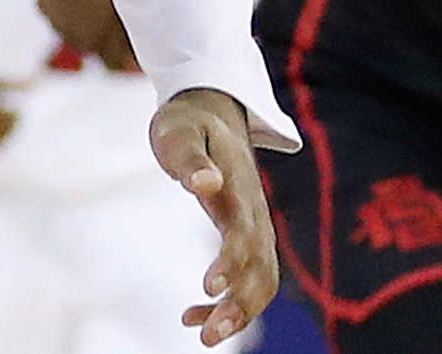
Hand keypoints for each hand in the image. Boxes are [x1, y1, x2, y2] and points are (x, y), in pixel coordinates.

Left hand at [150, 88, 277, 345]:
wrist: (212, 111)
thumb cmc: (189, 123)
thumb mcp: (180, 132)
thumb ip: (190, 157)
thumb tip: (204, 182)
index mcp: (239, 190)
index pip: (243, 233)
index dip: (230, 262)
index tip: (207, 286)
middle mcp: (255, 214)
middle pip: (260, 268)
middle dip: (239, 305)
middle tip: (209, 336)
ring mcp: (256, 228)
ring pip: (261, 282)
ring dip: (239, 313)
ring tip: (206, 337)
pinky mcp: (247, 238)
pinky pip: (248, 281)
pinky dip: (228, 304)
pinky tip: (191, 316)